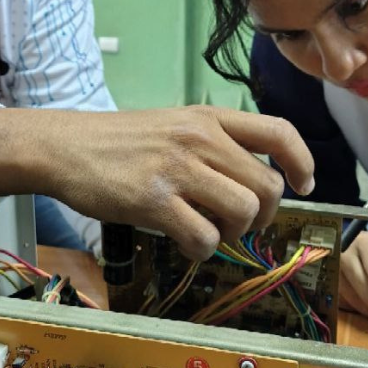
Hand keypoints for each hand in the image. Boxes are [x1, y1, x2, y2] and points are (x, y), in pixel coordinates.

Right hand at [0, 105, 314, 259]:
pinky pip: (204, 237)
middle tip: (239, 223)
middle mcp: (199, 138)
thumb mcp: (173, 125)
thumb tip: (253, 183)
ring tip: (207, 229)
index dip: (302, 162)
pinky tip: (182, 239)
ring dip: (232, 232)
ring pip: (243, 212)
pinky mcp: (154, 200)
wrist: (65, 147)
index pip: (279, 132)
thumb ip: (213, 144)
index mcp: (208, 118)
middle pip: (266, 185)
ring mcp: (178, 169)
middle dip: (261, 215)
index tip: (303, 184)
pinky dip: (200, 249)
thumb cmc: (118, 142)